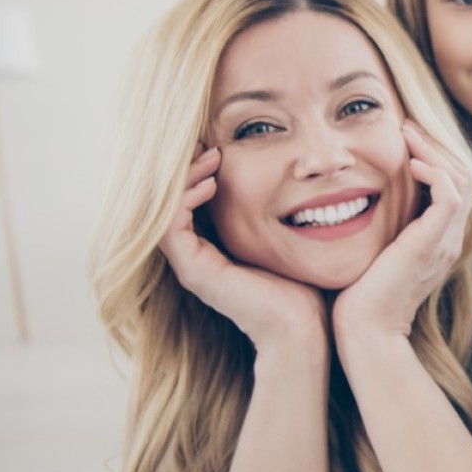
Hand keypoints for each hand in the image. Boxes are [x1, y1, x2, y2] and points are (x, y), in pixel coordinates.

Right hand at [158, 145, 325, 348]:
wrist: (304, 327)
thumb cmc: (304, 286)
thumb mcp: (288, 239)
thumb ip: (281, 216)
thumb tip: (304, 179)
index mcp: (215, 249)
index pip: (193, 200)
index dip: (201, 170)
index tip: (219, 146)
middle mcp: (197, 256)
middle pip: (174, 202)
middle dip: (189, 168)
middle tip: (210, 144)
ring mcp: (191, 265)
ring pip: (167, 210)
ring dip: (186, 178)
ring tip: (211, 157)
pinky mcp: (193, 272)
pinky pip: (172, 227)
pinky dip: (185, 200)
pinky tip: (210, 183)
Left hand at [332, 122, 471, 339]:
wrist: (366, 331)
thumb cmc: (359, 297)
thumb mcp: (374, 252)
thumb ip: (381, 229)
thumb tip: (362, 202)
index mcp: (440, 241)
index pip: (454, 186)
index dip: (434, 157)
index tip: (404, 138)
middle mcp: (450, 239)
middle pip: (464, 175)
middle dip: (436, 145)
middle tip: (406, 126)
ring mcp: (446, 241)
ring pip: (461, 178)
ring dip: (434, 150)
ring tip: (406, 134)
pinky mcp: (434, 242)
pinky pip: (449, 194)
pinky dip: (433, 172)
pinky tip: (407, 163)